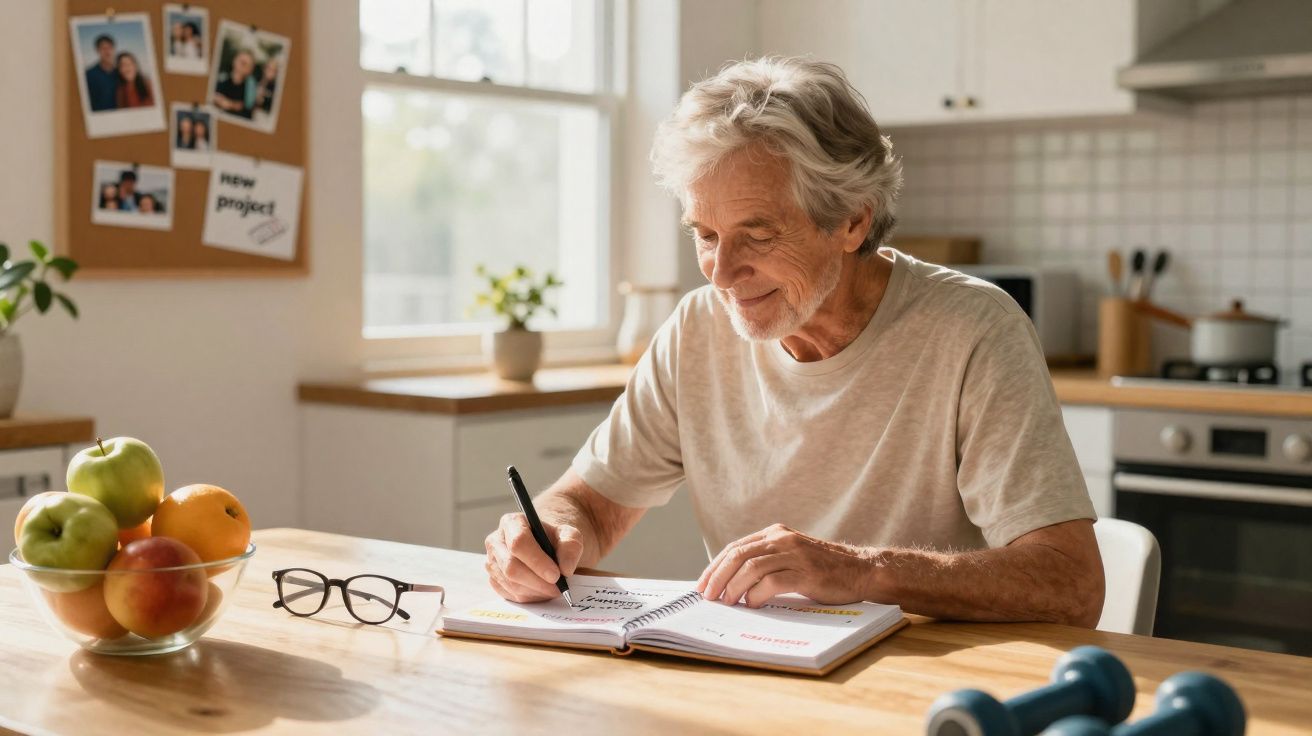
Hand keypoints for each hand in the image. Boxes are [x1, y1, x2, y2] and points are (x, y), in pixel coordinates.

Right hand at [484, 513, 583, 602]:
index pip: (519, 542)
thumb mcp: (569, 535)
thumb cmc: (554, 539)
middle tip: (558, 588)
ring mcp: (492, 562)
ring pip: (511, 583)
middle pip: (511, 567)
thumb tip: (565, 568)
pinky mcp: (494, 580)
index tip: (556, 575)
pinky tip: (542, 591)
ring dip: (535, 591)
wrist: (545, 547)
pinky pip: (509, 594)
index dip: (537, 561)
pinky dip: (529, 597)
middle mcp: (496, 541)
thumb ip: (571, 546)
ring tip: (553, 589)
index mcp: (512, 523)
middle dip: (537, 581)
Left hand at [696, 524, 876, 607]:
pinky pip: (772, 581)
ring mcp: (794, 554)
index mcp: (775, 533)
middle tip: (708, 596)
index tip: (703, 585)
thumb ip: (767, 561)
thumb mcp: (791, 556)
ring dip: (733, 587)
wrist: (860, 571)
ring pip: (751, 567)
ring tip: (727, 603)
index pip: (735, 547)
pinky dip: (757, 594)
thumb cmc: (824, 570)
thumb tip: (731, 584)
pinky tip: (753, 604)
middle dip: (717, 577)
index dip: (715, 566)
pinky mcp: (806, 572)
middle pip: (738, 555)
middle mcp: (782, 539)